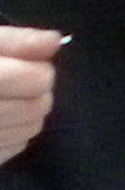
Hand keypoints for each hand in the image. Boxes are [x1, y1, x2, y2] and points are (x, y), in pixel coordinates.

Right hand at [0, 26, 57, 165]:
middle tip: (13, 81)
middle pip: (38, 106)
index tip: (25, 65)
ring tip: (5, 99)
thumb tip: (55, 41)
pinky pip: (14, 148)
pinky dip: (12, 134)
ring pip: (30, 130)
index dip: (38, 70)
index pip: (36, 81)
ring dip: (26, 113)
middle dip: (34, 91)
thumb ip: (15, 41)